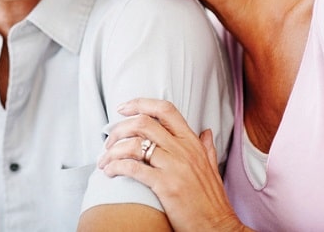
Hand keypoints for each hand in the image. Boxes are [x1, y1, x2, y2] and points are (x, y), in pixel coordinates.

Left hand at [99, 98, 246, 231]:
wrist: (218, 227)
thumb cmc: (212, 201)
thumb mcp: (212, 168)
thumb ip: (206, 147)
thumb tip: (206, 132)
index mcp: (192, 143)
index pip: (165, 110)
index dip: (141, 103)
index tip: (123, 107)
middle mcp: (183, 150)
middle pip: (143, 123)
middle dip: (119, 129)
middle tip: (108, 140)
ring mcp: (174, 167)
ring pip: (135, 144)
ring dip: (113, 151)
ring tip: (105, 160)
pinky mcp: (166, 186)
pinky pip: (133, 168)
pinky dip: (116, 167)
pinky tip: (110, 172)